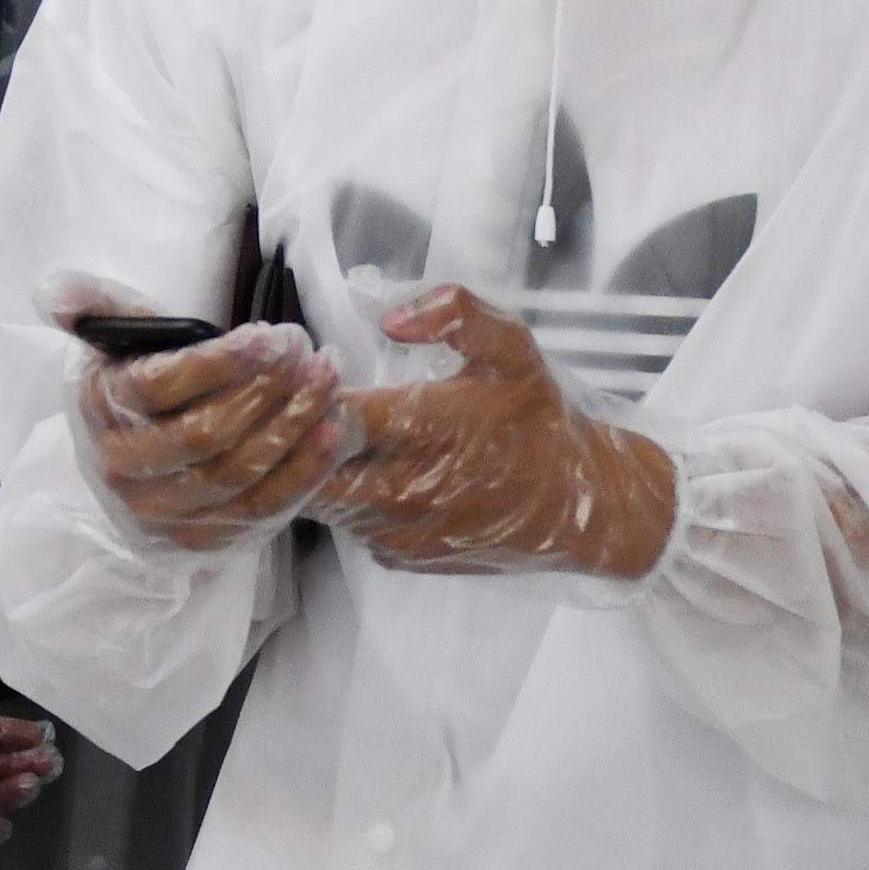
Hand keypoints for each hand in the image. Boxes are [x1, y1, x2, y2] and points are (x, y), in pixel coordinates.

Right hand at [66, 289, 342, 553]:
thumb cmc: (139, 381)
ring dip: (292, 424)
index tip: (268, 337)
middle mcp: (123, 470)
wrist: (140, 458)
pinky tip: (331, 428)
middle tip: (304, 349)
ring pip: (237, 472)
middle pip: (204, 435)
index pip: (158, 389)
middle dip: (265, 389)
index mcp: (99, 410)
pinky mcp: (202, 539)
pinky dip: (304, 469)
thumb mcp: (117, 338)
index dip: (218, 364)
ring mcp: (162, 513)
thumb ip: (98, 307)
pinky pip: (262, 508)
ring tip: (326, 377)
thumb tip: (56, 297)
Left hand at [327, 287, 677, 576]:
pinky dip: (338, 496)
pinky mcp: (395, 556)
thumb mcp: (514, 349)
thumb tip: (389, 319)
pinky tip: (354, 466)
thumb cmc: (538, 423)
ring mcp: (395, 530)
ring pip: (317, 499)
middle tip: (291, 400)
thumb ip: (457, 313)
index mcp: (425, 431)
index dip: (304, 391)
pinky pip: (344, 525)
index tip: (303, 367)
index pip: (332, 416)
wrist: (577, 508)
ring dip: (310, 466)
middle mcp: (403, 489)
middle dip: (292, 433)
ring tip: (315, 428)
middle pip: (308, 467)